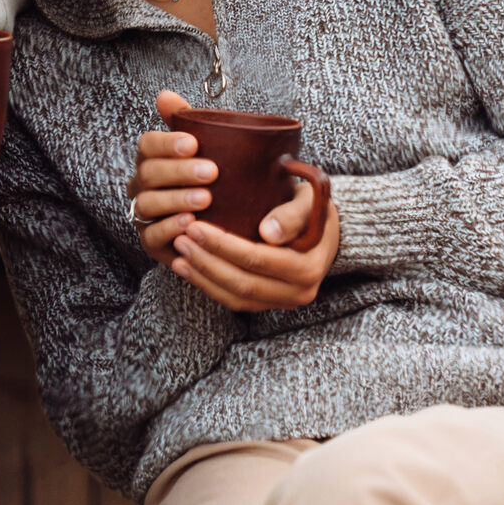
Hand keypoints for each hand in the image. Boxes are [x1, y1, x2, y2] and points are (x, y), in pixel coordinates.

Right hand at [128, 92, 215, 265]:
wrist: (219, 222)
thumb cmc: (209, 180)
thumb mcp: (204, 149)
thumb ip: (185, 121)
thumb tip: (164, 94)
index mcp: (151, 159)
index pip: (147, 144)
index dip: (166, 143)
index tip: (193, 143)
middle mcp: (141, 185)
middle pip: (149, 173)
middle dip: (179, 171)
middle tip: (211, 172)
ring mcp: (143, 214)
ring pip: (148, 204)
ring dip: (177, 199)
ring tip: (206, 199)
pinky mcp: (150, 242)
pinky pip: (152, 235)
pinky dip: (171, 227)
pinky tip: (191, 222)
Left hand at [172, 181, 339, 310]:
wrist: (324, 229)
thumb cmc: (313, 207)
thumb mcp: (310, 201)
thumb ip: (292, 214)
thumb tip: (268, 233)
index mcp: (309, 267)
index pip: (258, 259)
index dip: (223, 245)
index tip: (196, 226)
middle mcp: (300, 292)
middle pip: (243, 283)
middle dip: (207, 261)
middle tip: (181, 238)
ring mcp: (284, 302)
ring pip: (235, 297)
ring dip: (203, 276)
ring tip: (179, 252)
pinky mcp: (269, 303)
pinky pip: (235, 301)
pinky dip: (208, 286)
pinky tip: (187, 267)